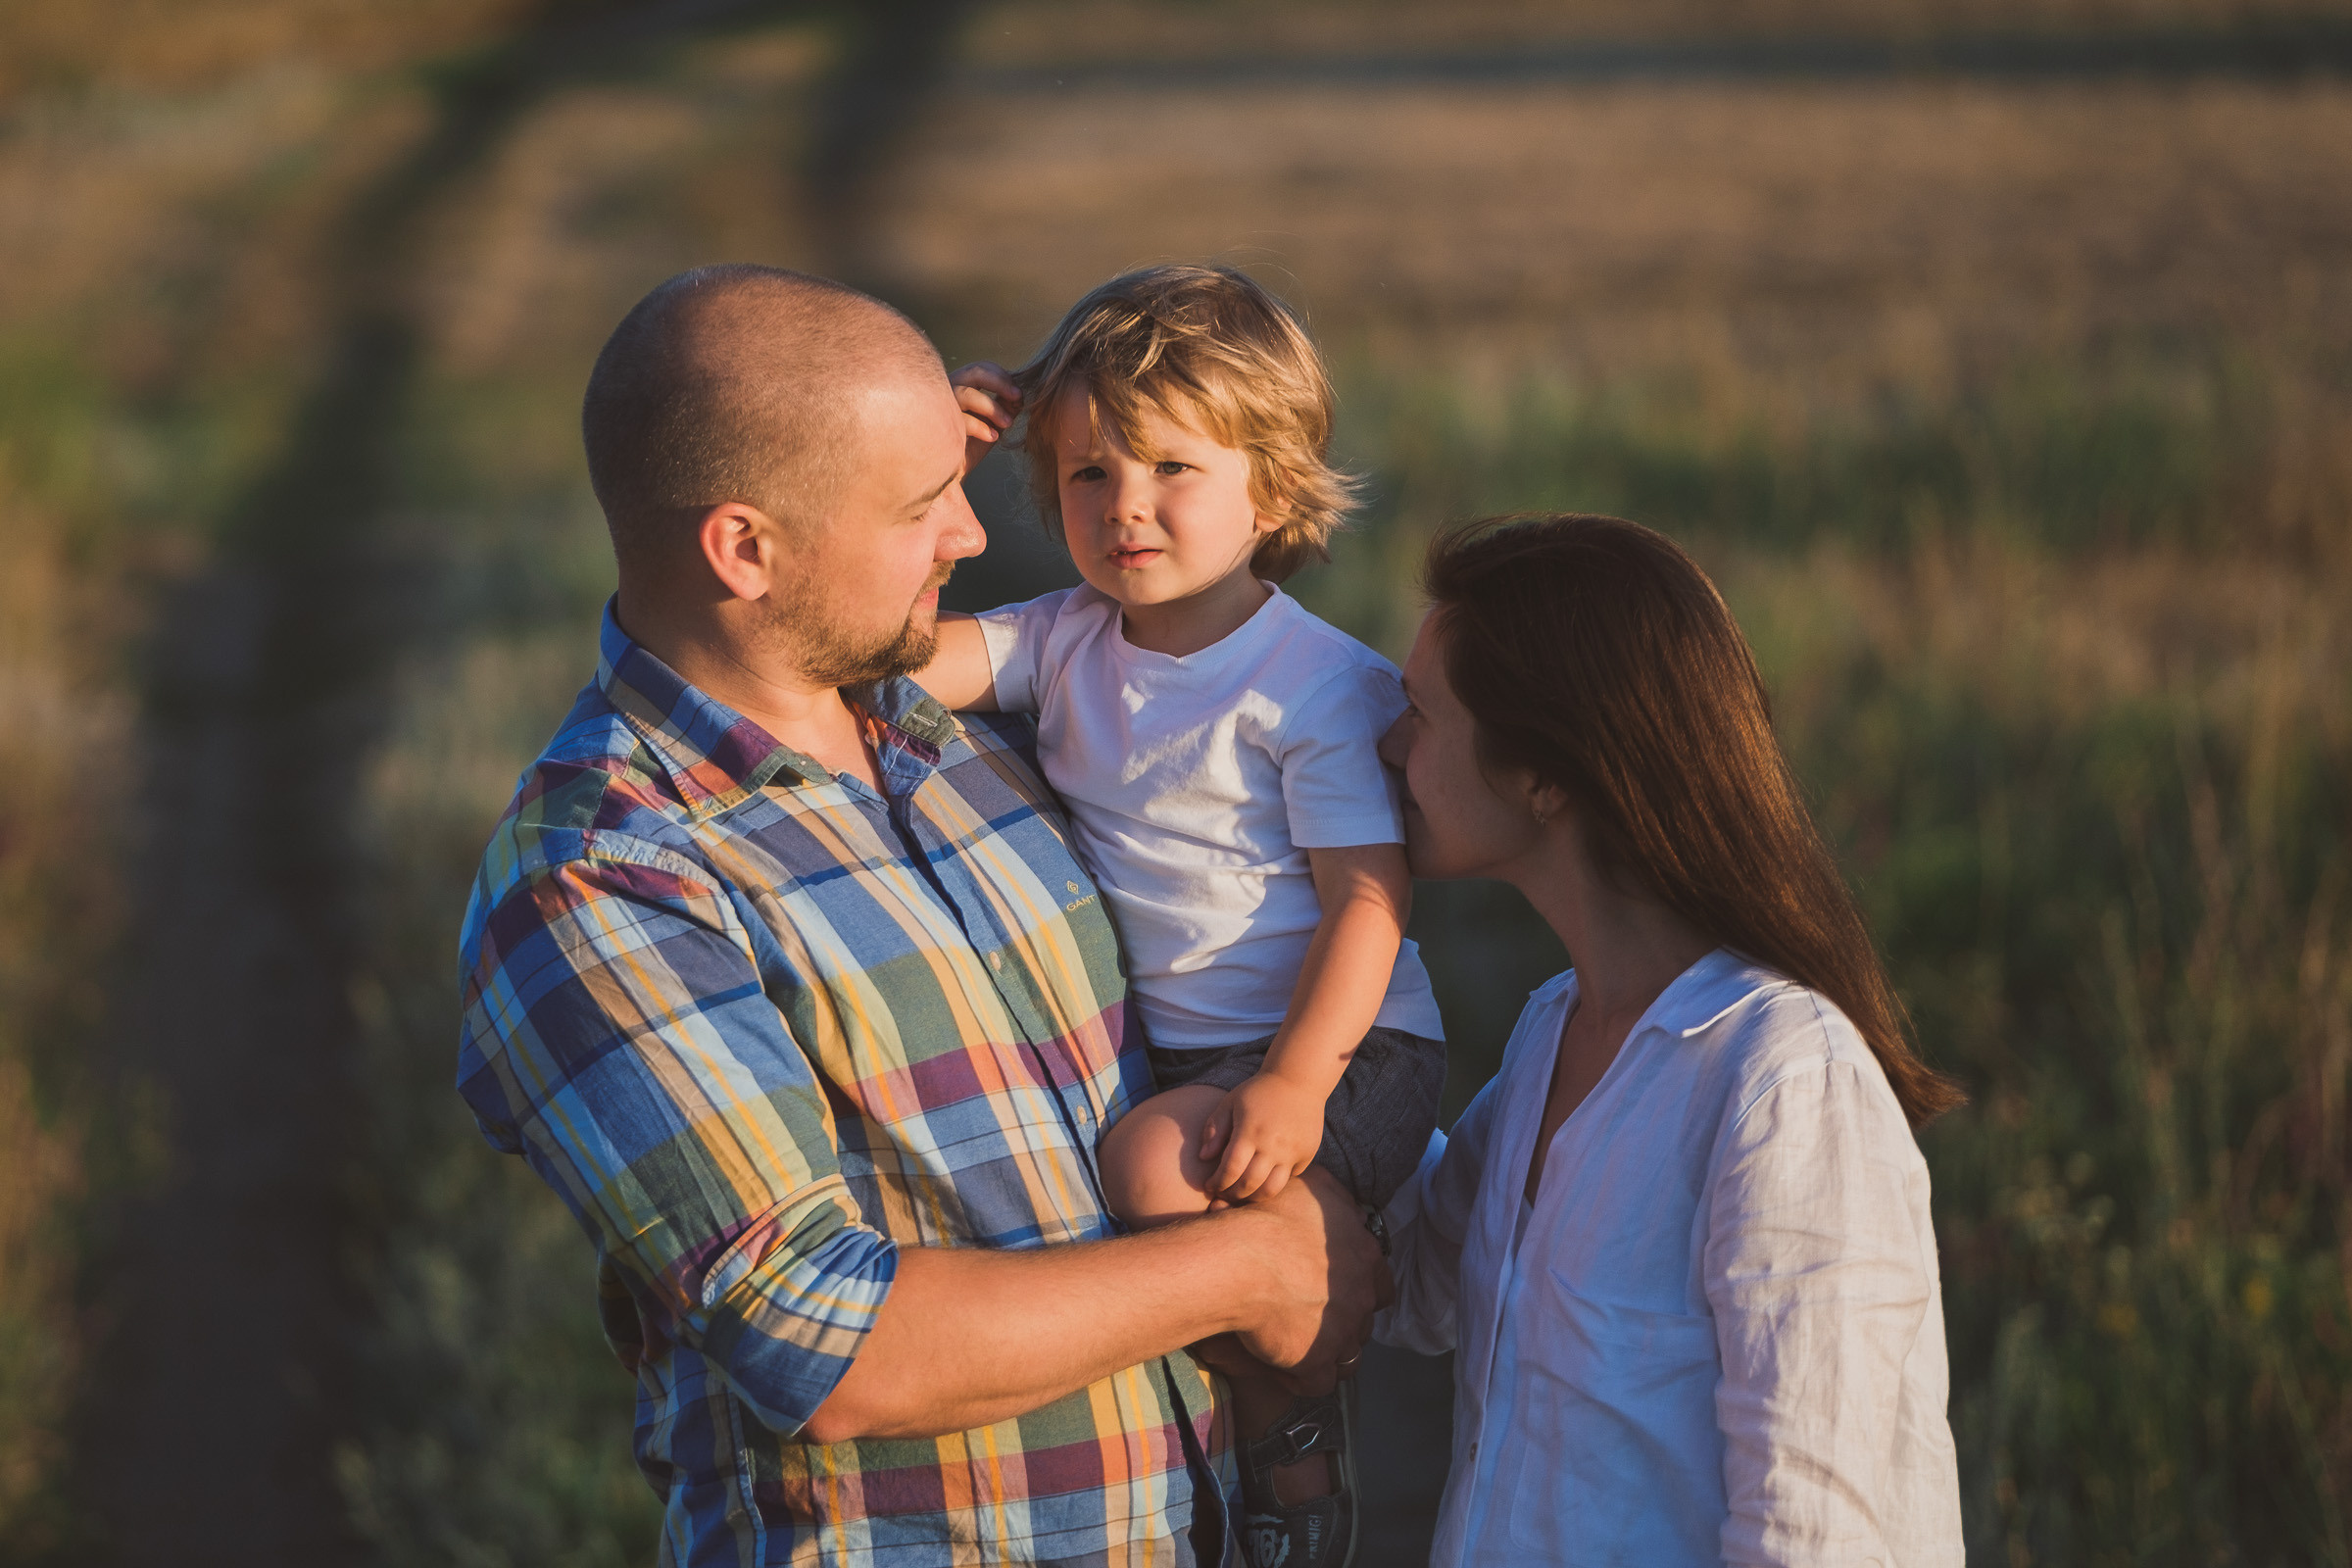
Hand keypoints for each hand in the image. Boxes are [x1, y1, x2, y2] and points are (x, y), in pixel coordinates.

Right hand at [950, 361, 1020, 477]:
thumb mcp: (994, 422)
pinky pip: (960, 419)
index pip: (982, 368)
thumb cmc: (972, 443)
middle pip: (974, 372)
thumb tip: (1019, 396)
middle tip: (1018, 397)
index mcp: (963, 385)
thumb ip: (1006, 407)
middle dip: (1000, 383)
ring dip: (992, 407)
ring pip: (966, 394)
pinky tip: (992, 437)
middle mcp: (949, 389)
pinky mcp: (937, 423)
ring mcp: (941, 405)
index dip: (1002, 376)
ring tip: (1007, 423)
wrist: (954, 470)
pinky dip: (980, 427)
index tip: (1018, 393)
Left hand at [1202, 1070, 1326, 1203]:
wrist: (1298, 1080)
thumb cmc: (1258, 1092)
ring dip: (1253, 1197)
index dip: (1217, 1183)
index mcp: (1250, 1130)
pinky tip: (1262, 1179)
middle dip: (1231, 1195)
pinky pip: (1289, 1179)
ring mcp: (1292, 1151)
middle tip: (1222, 1195)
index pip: (1231, 1169)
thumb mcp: (1230, 1103)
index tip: (1208, 1186)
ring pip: (1271, 1189)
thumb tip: (1203, 1157)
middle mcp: (1273, 1144)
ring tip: (1242, 1194)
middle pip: (1249, 1184)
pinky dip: (1274, 1183)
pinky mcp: (1307, 1154)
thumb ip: (1214, 1129)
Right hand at [1231, 1169, 1391, 1391]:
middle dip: (1344, 1323)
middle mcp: (1361, 1297)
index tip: (1338, 1291)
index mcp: (1365, 1257)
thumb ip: (1336, 1195)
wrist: (1240, 1260)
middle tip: (1313, 1318)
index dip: (1361, 1291)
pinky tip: (1284, 1369)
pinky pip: (1319, 1383)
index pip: (1382, 1285)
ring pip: (1348, 1357)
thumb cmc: (1269, 1218)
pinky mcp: (1315, 1362)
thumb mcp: (1313, 1186)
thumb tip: (1345, 1202)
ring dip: (1329, 1354)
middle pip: (1364, 1322)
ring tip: (1302, 1347)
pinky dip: (1303, 1379)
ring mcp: (1342, 1333)